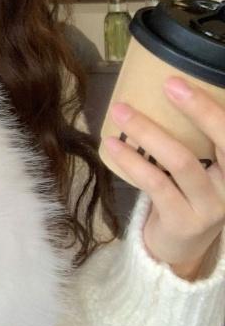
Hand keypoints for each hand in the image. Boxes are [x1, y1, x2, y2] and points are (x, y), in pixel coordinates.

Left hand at [103, 76, 224, 279]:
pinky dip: (132, 160)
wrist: (181, 245)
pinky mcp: (184, 221)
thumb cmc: (187, 190)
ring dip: (148, 132)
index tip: (183, 80)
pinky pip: (156, 184)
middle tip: (169, 84)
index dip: (212, 107)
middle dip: (199, 110)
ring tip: (120, 110)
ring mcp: (211, 207)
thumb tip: (166, 86)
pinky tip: (112, 144)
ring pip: (182, 162)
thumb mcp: (200, 163)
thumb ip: (194, 136)